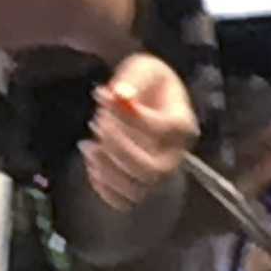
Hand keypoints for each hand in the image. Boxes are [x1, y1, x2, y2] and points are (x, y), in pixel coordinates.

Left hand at [77, 53, 197, 219]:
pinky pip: (123, 201)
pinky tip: (92, 163)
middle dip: (116, 148)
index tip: (103, 96)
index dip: (127, 116)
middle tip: (97, 124)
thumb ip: (134, 78)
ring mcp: (159, 175)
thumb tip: (120, 94)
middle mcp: (175, 156)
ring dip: (106, 169)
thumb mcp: (144, 69)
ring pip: (136, 188)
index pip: (159, 129)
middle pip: (151, 168)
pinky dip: (103, 187)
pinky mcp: (141, 186)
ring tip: (88, 145)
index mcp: (182, 125)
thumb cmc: (149, 85)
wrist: (149, 102)